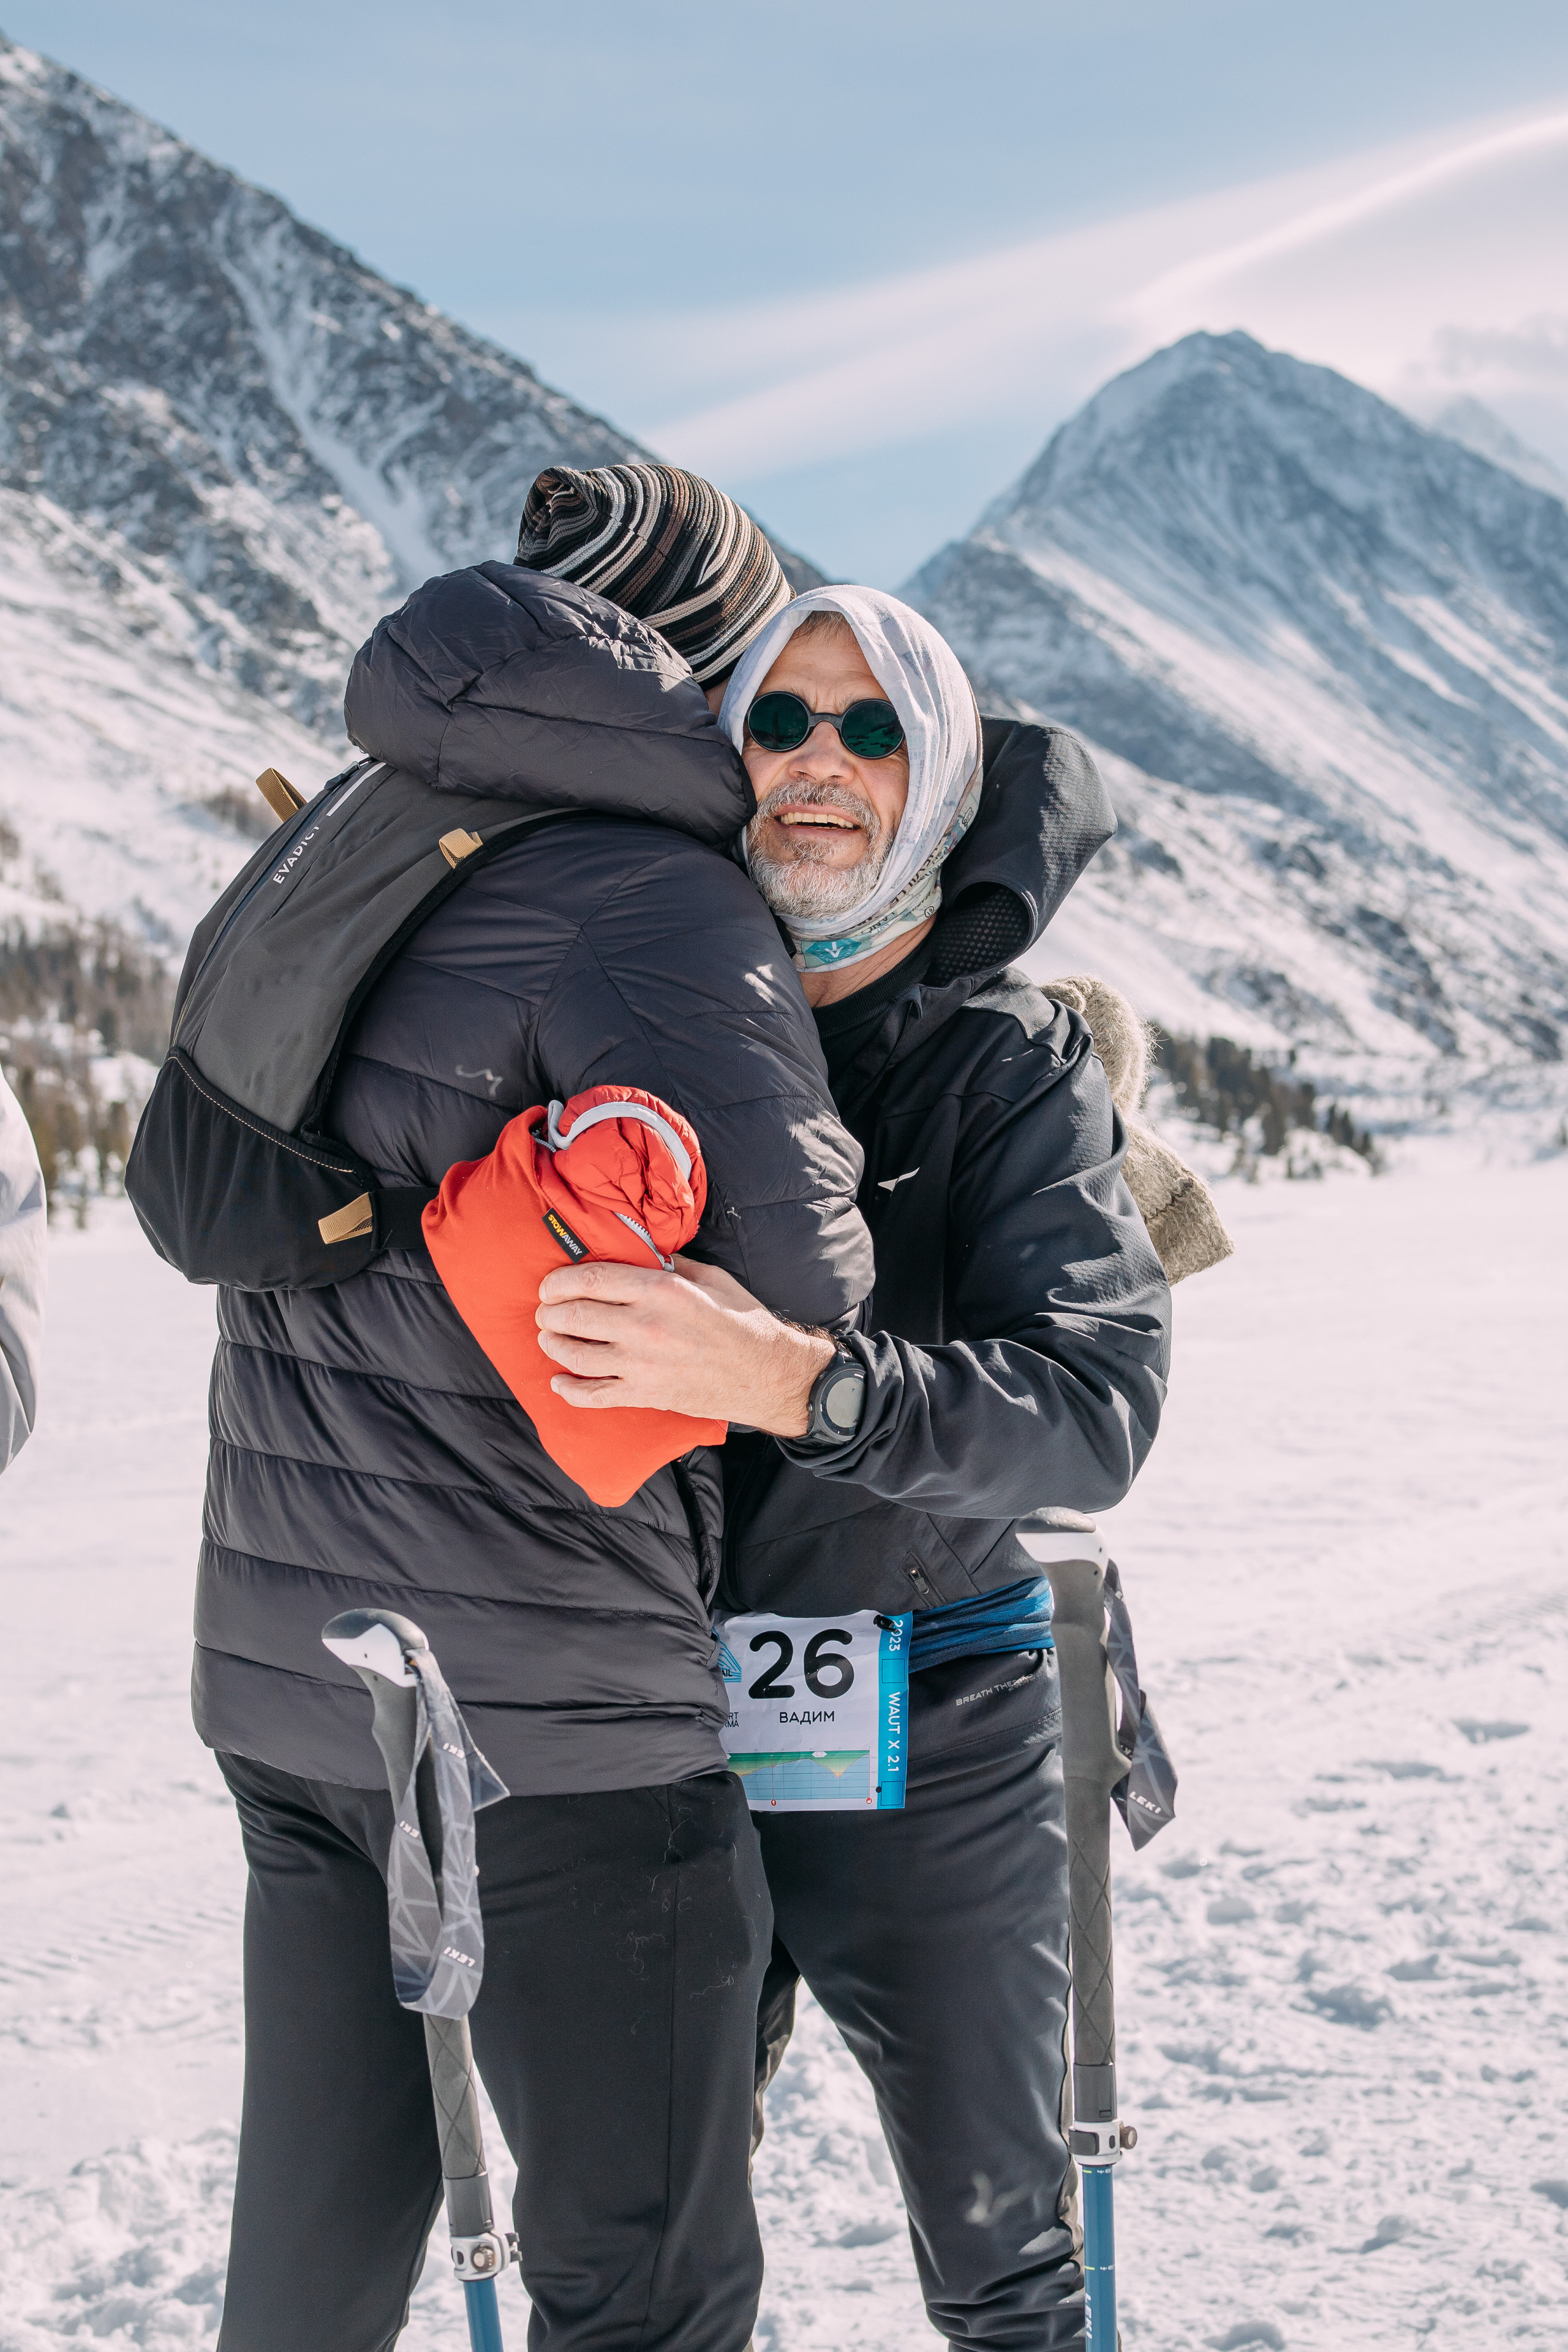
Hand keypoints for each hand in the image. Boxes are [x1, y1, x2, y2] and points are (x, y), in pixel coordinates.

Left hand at [535, 1257, 834, 1434]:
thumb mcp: (710, 1278)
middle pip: (575, 1315)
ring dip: (553, 1345)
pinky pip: (594, 1396)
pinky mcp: (645, 1394)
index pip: (591, 1279)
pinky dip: (569, 1390)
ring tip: (548, 1338)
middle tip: (545, 1311)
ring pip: (576, 1354)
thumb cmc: (741, 1321)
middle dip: (550, 1312)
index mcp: (661, 1290)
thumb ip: (671, 1264)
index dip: (559, 1281)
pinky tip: (558, 1381)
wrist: (766, 1374)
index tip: (550, 1285)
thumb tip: (641, 1252)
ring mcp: (642, 1365)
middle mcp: (645, 1326)